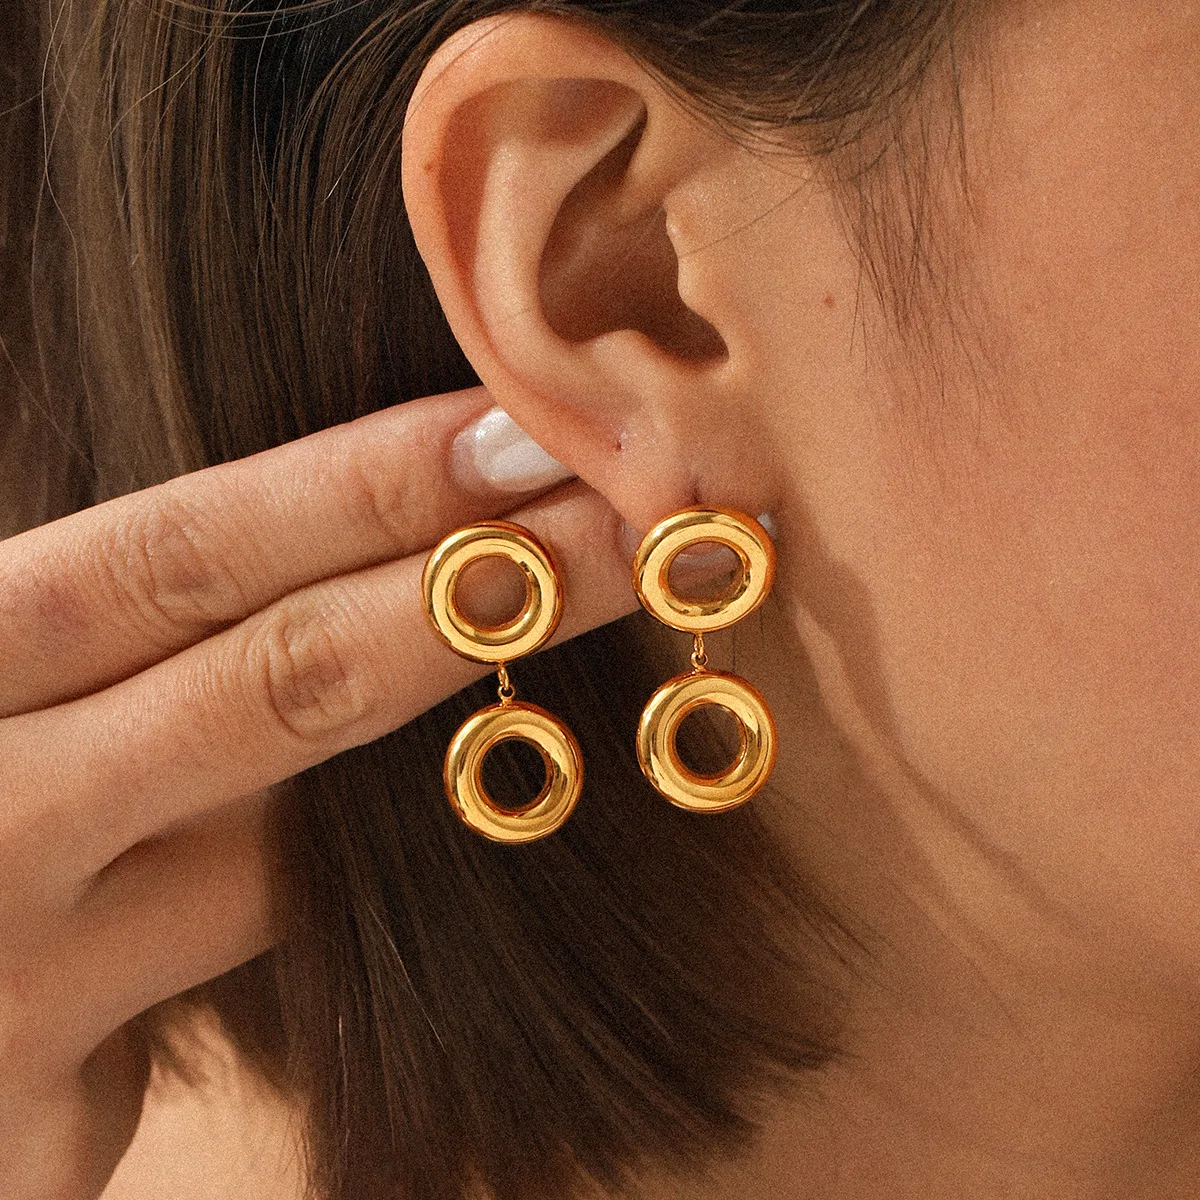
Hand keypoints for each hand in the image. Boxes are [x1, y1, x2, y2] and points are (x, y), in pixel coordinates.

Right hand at [0, 387, 632, 1198]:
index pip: (180, 555)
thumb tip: (356, 529)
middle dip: (485, 592)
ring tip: (611, 642)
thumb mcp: (5, 689)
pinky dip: (375, 907)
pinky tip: (474, 838)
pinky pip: (263, 977)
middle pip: (278, 683)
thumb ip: (109, 635)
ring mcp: (13, 983)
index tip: (527, 432)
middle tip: (647, 523)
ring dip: (476, 753)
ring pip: (300, 850)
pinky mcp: (49, 1120)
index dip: (363, 486)